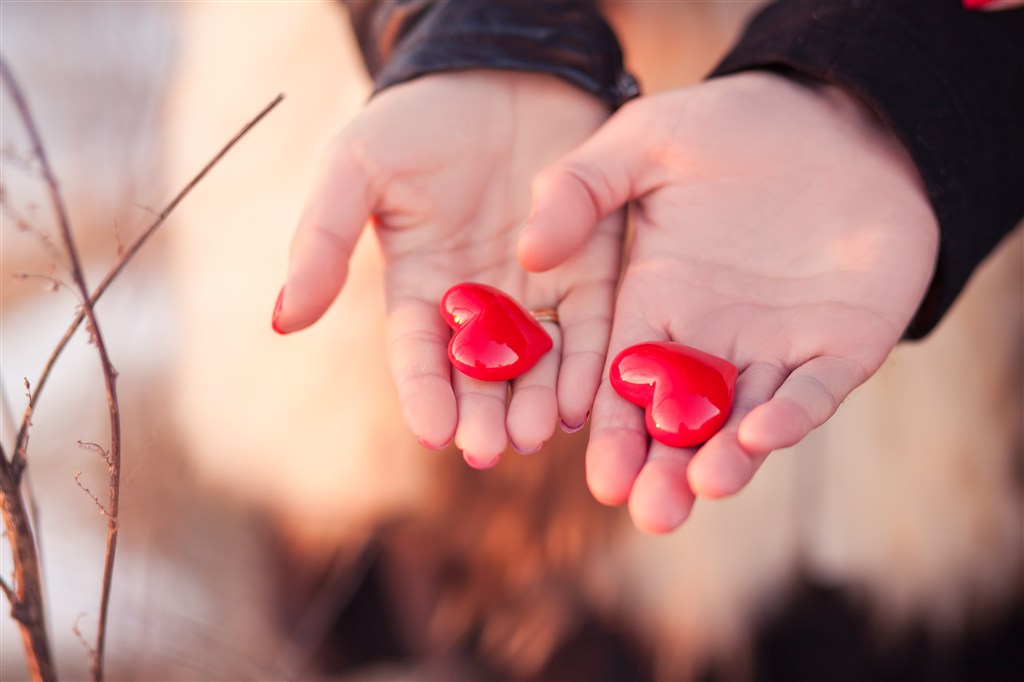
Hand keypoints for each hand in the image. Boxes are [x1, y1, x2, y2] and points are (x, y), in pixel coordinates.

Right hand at [273, 71, 621, 466]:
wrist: (498, 73)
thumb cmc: (417, 121)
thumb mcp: (355, 170)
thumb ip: (323, 242)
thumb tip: (284, 319)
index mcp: (419, 287)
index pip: (418, 354)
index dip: (424, 393)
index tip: (433, 431)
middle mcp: (476, 303)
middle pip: (479, 374)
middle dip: (484, 413)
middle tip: (492, 448)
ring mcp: (534, 291)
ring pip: (536, 362)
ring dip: (536, 400)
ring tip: (538, 431)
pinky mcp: (587, 269)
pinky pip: (588, 324)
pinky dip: (587, 361)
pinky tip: (584, 395)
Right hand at [518, 72, 938, 531]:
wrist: (837, 114)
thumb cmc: (731, 125)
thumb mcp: (645, 142)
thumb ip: (581, 187)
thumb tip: (527, 253)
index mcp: (655, 303)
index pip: (622, 381)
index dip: (609, 429)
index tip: (591, 474)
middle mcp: (710, 339)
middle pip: (678, 421)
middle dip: (663, 467)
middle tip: (647, 511)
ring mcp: (776, 346)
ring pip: (743, 420)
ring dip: (724, 460)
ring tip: (702, 490)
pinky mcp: (841, 343)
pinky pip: (814, 389)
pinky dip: (792, 414)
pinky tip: (762, 434)